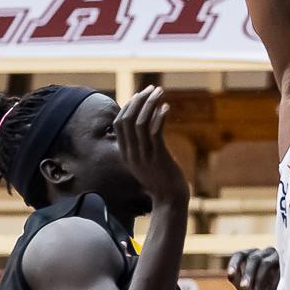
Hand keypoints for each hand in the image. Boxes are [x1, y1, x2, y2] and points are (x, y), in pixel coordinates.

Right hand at [113, 87, 189, 210]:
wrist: (170, 200)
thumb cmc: (160, 181)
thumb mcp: (143, 163)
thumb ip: (139, 147)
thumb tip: (143, 127)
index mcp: (125, 154)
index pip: (119, 123)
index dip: (128, 106)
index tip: (141, 96)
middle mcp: (131, 154)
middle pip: (127, 119)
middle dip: (139, 100)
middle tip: (152, 89)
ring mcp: (144, 156)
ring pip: (141, 122)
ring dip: (150, 103)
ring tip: (160, 92)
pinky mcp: (158, 157)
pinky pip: (155, 131)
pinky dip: (159, 116)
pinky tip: (166, 107)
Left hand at [228, 247, 279, 289]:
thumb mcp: (244, 288)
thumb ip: (236, 280)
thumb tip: (231, 275)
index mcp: (250, 256)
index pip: (240, 255)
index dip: (234, 263)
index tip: (230, 274)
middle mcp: (263, 254)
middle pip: (253, 259)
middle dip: (248, 274)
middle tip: (244, 287)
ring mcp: (276, 258)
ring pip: (265, 264)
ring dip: (259, 280)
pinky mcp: (287, 267)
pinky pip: (278, 273)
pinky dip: (271, 286)